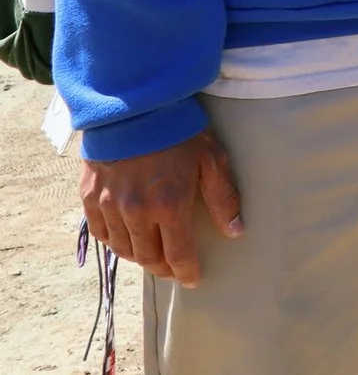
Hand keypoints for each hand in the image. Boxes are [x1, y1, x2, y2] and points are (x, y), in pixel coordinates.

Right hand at [81, 130, 243, 286]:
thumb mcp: (212, 160)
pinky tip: (126, 239)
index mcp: (168, 206)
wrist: (135, 108)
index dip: (186, 271)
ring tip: (153, 255)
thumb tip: (237, 231)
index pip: (177, 254)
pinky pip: (100, 232)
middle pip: (148, 257)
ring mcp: (108, 206)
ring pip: (123, 249)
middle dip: (164, 268)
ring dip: (140, 256)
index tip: (193, 279)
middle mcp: (135, 212)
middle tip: (174, 269)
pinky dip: (114, 241)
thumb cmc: (180, 131)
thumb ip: (224, 198)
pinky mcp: (89, 196)